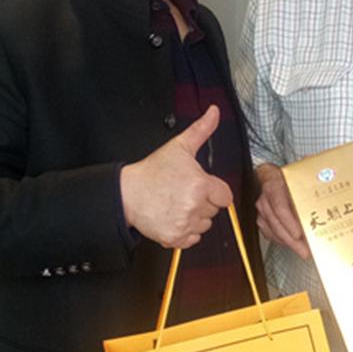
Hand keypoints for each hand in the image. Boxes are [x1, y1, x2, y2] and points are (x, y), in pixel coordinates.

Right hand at [120, 105, 231, 248]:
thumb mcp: (179, 147)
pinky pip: (193, 239)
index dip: (214, 190)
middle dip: (204, 202)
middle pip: (215, 210)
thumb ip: (201, 130)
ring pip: (205, 225)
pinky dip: (186, 231)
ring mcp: (185, 224)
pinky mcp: (175, 238)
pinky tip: (174, 217)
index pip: (225, 196)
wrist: (128, 194)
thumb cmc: (153, 172)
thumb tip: (214, 112)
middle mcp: (194, 207)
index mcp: (200, 185)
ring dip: (196, 217)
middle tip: (184, 193)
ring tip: (178, 204)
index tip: (201, 186)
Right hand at [255, 163, 309, 258]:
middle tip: (305, 249)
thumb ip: (310, 168)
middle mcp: (265, 197)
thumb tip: (323, 169)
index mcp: (273, 182)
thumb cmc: (287, 175)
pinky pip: (270, 234)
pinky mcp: (262, 220)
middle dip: (291, 239)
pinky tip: (295, 246)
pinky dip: (283, 242)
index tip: (298, 233)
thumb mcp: (299, 168)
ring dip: (288, 243)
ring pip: (272, 230)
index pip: (278, 202)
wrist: (272, 177)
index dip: (288, 220)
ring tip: (304, 251)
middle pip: (275, 222)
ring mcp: (262, 210)